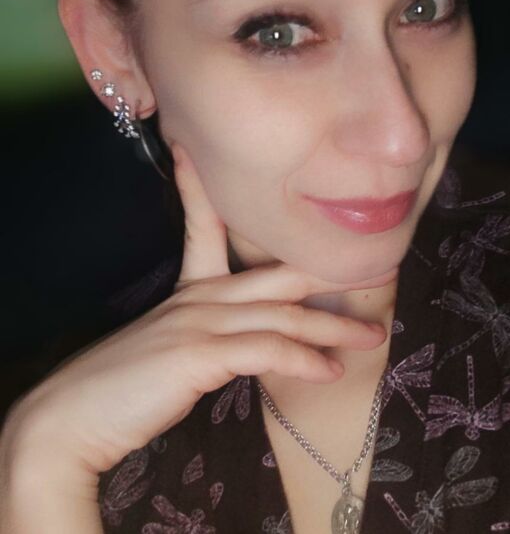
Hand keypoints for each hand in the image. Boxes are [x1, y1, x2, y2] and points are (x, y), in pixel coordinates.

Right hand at [3, 143, 393, 477]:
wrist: (75, 416)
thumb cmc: (122, 384)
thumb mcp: (171, 346)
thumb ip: (210, 334)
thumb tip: (248, 342)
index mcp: (190, 288)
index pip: (205, 224)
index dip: (207, 187)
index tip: (203, 151)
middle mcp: (199, 296)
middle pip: (277, 275)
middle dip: (329, 272)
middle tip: (377, 267)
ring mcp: (200, 320)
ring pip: (283, 315)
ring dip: (333, 328)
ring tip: (370, 337)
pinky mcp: (200, 354)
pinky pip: (266, 351)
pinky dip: (303, 360)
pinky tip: (329, 372)